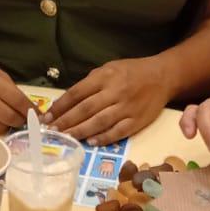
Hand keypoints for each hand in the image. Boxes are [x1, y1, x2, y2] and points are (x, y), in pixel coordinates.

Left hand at [46, 57, 171, 145]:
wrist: (162, 76)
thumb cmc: (131, 71)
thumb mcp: (109, 68)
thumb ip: (91, 82)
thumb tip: (69, 100)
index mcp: (105, 76)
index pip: (77, 92)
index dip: (60, 106)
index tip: (47, 116)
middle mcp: (114, 91)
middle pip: (85, 109)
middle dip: (66, 121)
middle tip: (51, 130)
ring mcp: (126, 107)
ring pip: (99, 122)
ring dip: (80, 131)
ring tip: (66, 138)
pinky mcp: (137, 121)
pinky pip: (117, 132)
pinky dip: (103, 138)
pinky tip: (91, 143)